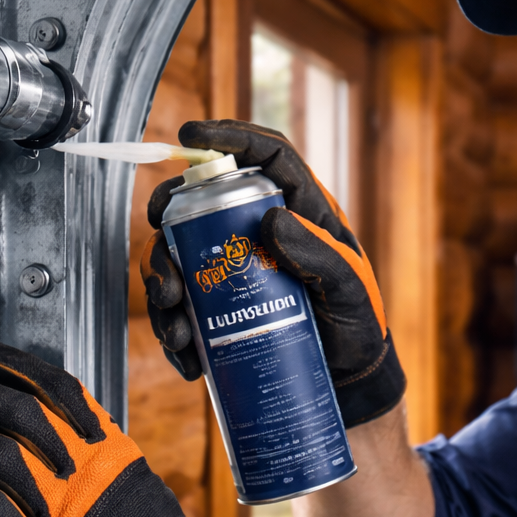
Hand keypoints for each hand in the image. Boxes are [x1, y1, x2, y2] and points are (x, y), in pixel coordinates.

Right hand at [140, 119, 405, 427]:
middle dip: (171, 213)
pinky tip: (184, 355)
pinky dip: (173, 329)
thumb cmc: (358, 327)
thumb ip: (319, 256)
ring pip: (180, 255)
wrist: (346, 381)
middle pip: (203, 202)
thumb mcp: (349, 289)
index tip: (190, 135)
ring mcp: (234, 271)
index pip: (266, 157)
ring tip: (176, 324)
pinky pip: (181, 307)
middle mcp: (259, 234)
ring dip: (162, 281)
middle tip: (159, 230)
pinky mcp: (218, 309)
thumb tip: (271, 220)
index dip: (228, 136)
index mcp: (300, 212)